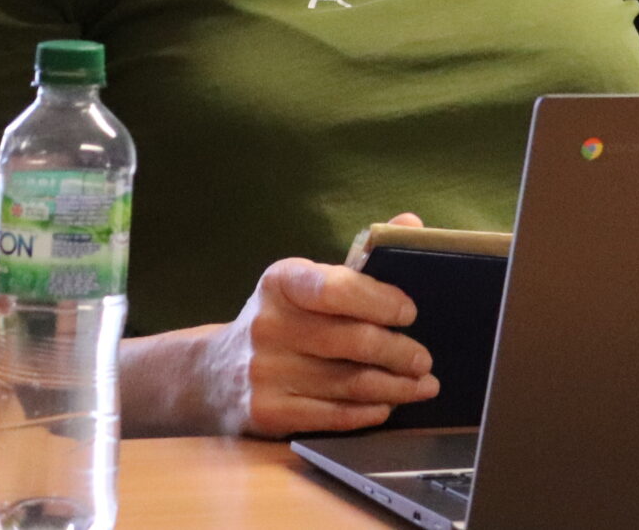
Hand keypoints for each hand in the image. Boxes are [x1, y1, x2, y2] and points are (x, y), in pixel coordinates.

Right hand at [198, 255, 439, 437]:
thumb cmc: (282, 319)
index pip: (335, 288)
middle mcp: (269, 325)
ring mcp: (265, 372)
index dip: (379, 300)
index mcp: (281, 282)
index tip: (410, 313)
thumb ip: (361, 256)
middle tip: (424, 360)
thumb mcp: (307, 281)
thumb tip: (411, 223)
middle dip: (399, 352)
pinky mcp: (266, 413)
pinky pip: (330, 415)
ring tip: (422, 386)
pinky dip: (366, 412)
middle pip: (351, 341)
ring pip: (348, 383)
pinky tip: (386, 407)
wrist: (214, 373)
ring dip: (394, 387)